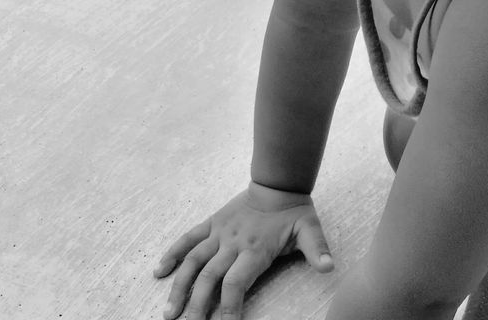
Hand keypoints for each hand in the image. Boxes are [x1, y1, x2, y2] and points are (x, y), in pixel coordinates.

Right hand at [154, 181, 333, 318]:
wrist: (278, 181)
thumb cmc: (294, 212)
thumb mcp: (309, 230)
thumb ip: (317, 249)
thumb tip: (329, 267)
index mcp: (255, 249)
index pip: (236, 284)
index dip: (228, 308)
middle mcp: (233, 242)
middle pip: (209, 278)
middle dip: (197, 306)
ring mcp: (219, 233)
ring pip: (193, 261)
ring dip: (179, 287)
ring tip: (168, 313)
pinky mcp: (212, 223)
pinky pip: (188, 238)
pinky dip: (173, 253)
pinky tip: (159, 271)